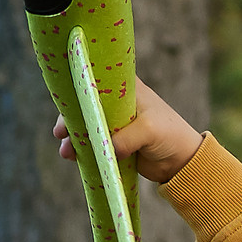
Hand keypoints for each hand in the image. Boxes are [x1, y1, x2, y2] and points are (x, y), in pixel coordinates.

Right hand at [53, 76, 203, 186]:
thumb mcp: (148, 132)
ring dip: (74, 137)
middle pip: (86, 104)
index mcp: (126, 88)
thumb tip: (105, 149)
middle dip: (71, 118)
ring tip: (67, 152)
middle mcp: (117, 102)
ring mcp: (114, 123)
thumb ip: (126, 138)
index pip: (97, 79)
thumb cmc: (170, 136)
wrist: (182, 163)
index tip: (62, 98)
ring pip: (87, 126)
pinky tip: (73, 158)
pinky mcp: (114, 142)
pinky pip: (93, 143)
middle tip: (60, 133)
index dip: (78, 86)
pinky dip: (82, 149)